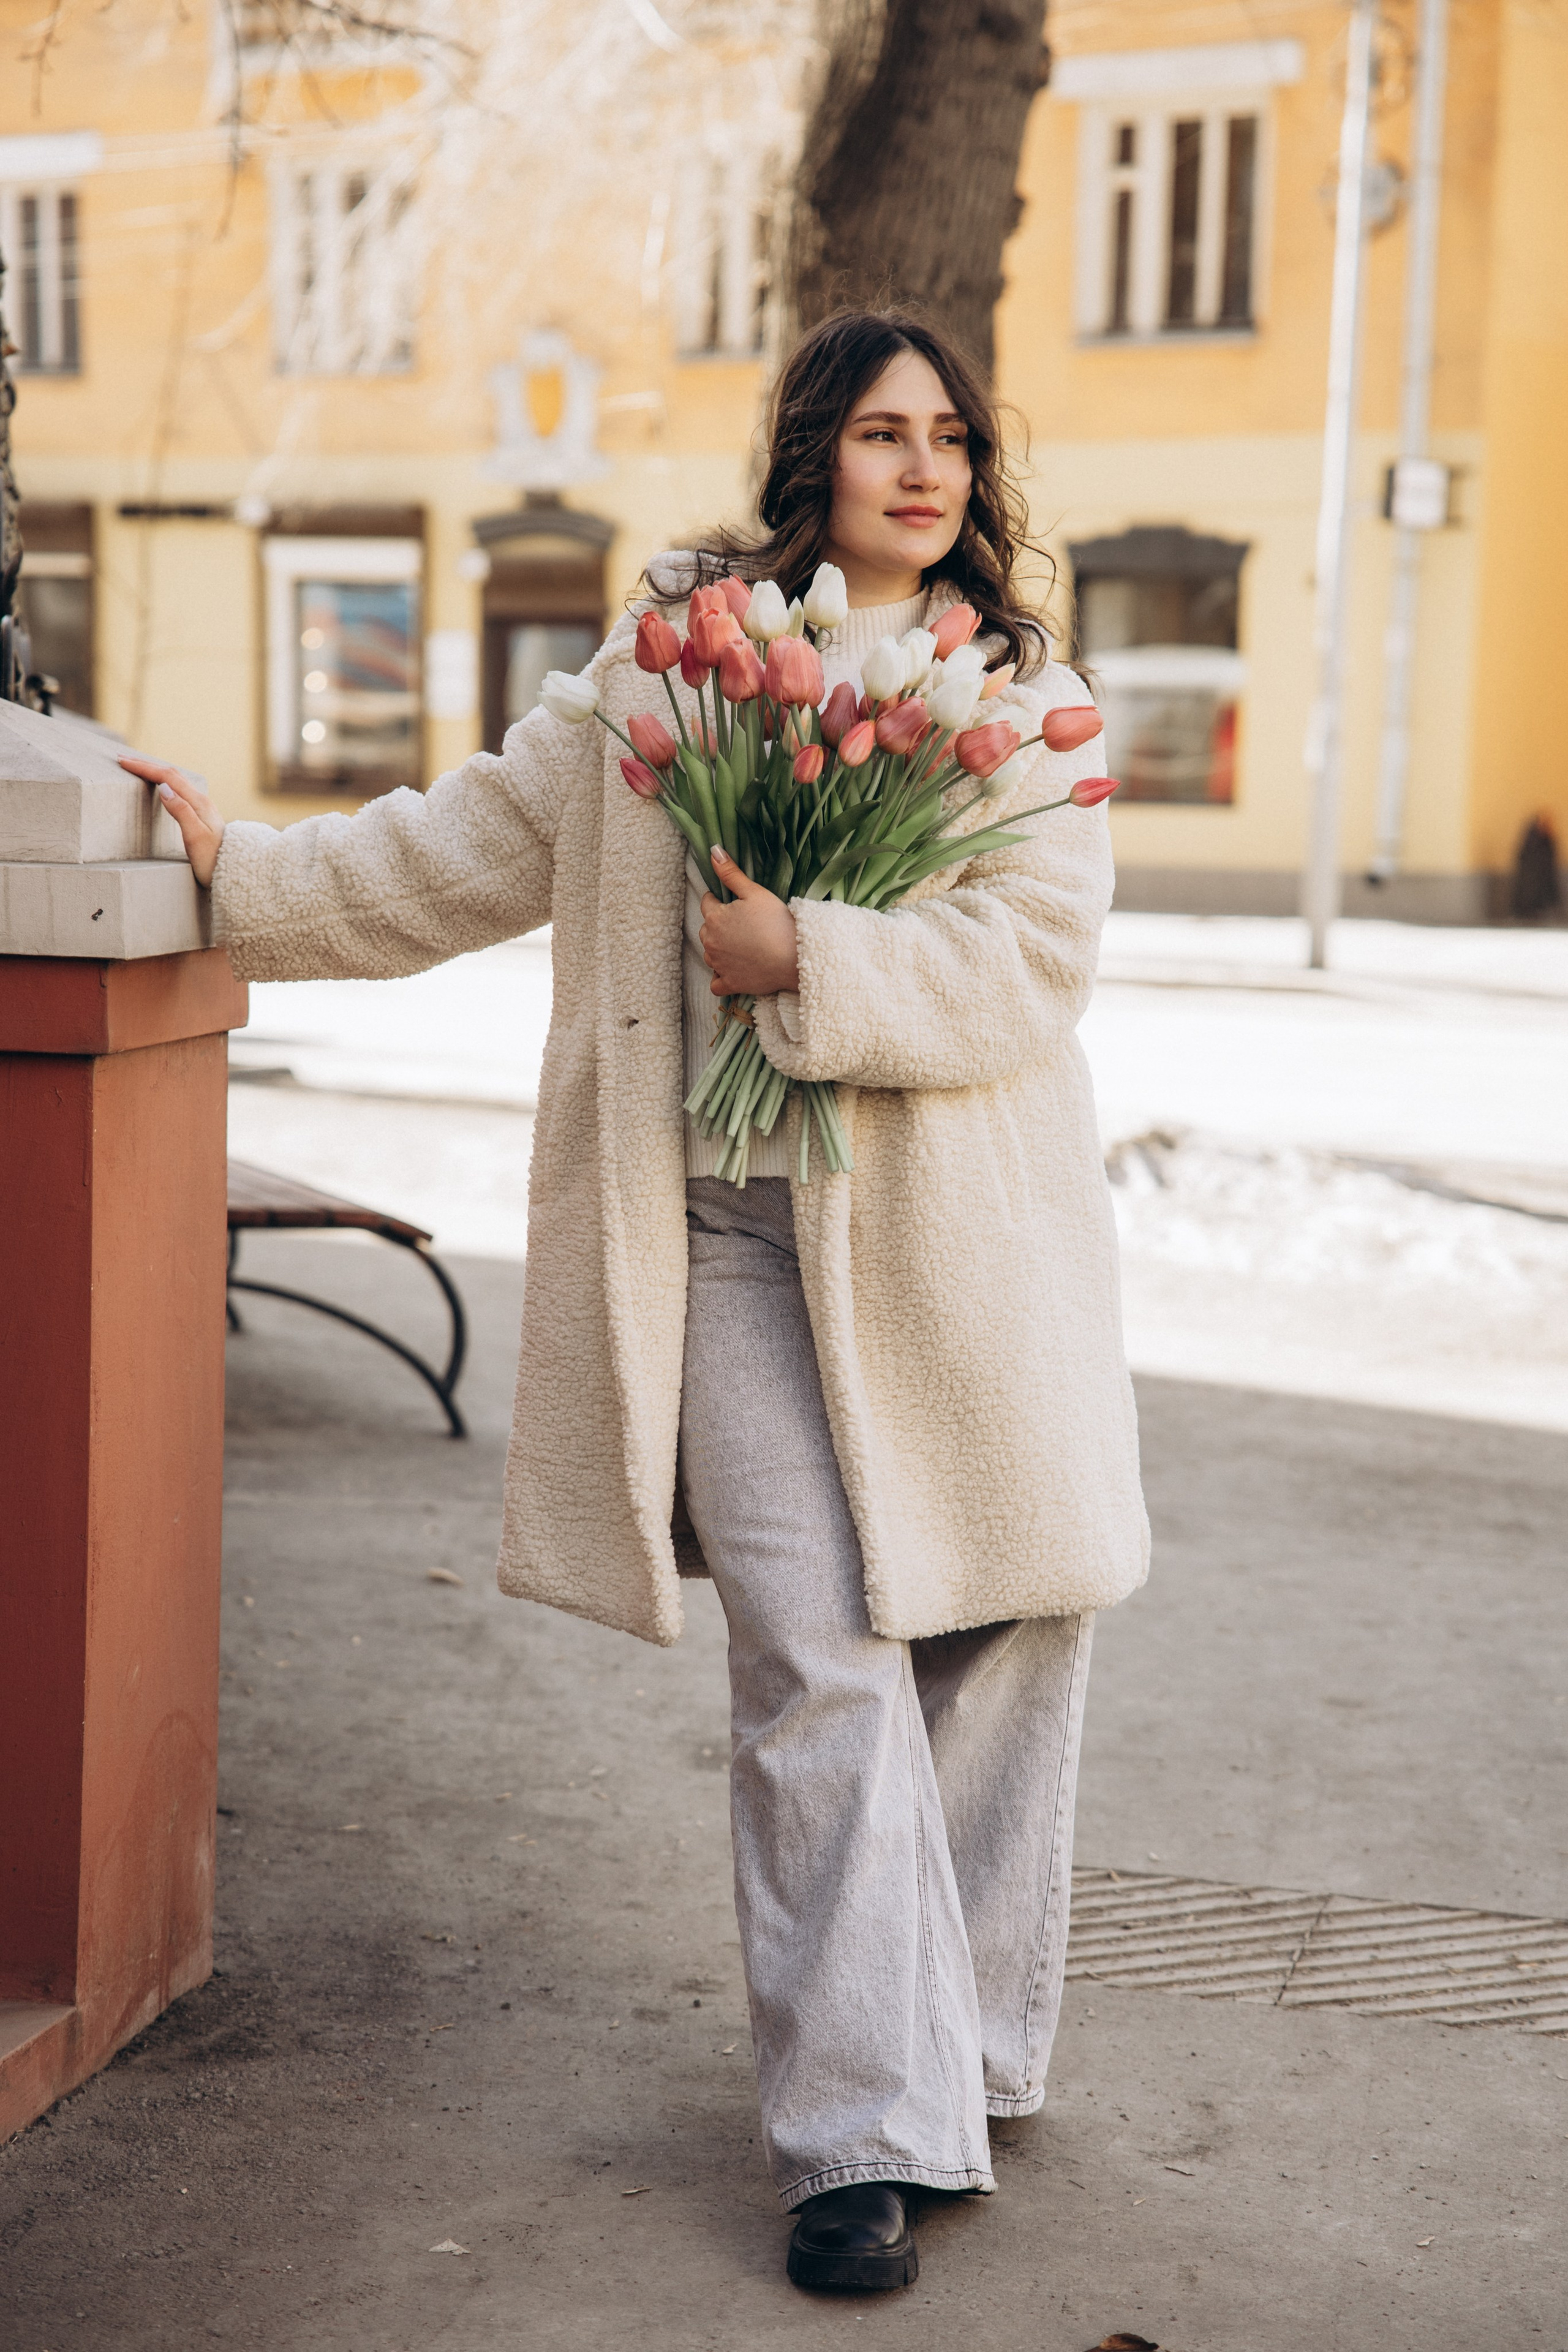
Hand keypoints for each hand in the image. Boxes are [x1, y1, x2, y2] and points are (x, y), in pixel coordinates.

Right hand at [119, 757, 225, 886]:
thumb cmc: (213, 860)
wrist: (236, 873)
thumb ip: (181, 811)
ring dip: (156, 771)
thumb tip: (163, 788)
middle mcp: (201, 801)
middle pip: (172, 774)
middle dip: (147, 765)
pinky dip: (164, 783)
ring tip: (137, 768)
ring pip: (176, 781)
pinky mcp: (201, 816)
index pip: (167, 777)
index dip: (144, 768)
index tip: (123, 761)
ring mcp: (202, 808)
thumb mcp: (195, 837)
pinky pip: (180, 790)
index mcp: (198, 803)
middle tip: (124, 760)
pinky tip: (160, 787)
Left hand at [700, 848, 798, 996]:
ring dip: (719, 950)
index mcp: (715, 918)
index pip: (707, 904)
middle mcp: (711, 942)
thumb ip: (731, 874)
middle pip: (707, 929)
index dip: (719, 901)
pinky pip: (716, 983)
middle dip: (718, 925)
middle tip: (741, 925)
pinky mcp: (729, 983)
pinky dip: (722, 977)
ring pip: (710, 955)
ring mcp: (719, 965)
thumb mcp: (754, 892)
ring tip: (741, 946)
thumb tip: (713, 851)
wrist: (794, 957)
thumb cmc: (776, 922)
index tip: (733, 904)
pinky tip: (734, 970)